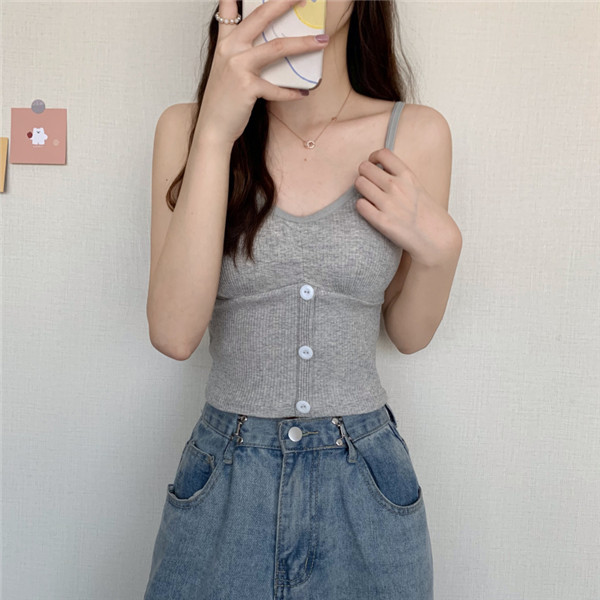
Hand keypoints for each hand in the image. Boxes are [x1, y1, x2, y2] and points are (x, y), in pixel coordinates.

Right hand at [196, 0, 328, 145]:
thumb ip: (242, 51)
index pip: (229, 8)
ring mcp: (238, 67)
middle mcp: (230, 49)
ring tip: (321, 41)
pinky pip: (277, 87)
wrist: (212, 128)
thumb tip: (271, 45)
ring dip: (303, 44)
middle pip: (262, 16)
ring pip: (277, 48)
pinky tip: (303, 92)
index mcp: (225, 42)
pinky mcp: (247, 87)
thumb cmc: (224, 100)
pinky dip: (292, 92)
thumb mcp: (227, 69)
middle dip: (285, 2)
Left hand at [354, 148, 460, 266]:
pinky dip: (361, 206)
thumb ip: (401, 177)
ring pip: (359, 183)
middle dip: (363, 173)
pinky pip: (359, 205)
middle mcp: (396, 186)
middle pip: (365, 167)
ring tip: (368, 196)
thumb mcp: (418, 188)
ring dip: (360, 188)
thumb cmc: (427, 214)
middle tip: (368, 182)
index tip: (373, 164)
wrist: (436, 239)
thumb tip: (381, 169)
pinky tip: (368, 209)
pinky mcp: (381, 221)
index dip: (373, 157)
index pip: (382, 154)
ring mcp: (388, 204)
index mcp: (407, 176)